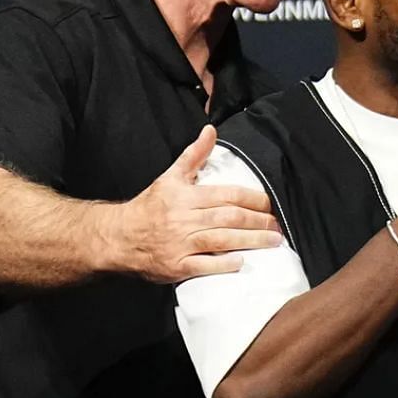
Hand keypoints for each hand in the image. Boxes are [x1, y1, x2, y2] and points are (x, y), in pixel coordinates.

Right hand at [105, 125, 281, 282]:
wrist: (117, 237)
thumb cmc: (150, 207)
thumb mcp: (170, 178)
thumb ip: (194, 156)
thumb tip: (211, 131)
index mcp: (186, 196)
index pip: (229, 195)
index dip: (254, 199)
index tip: (271, 203)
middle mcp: (184, 218)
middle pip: (230, 218)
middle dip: (259, 221)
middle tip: (279, 225)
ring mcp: (180, 243)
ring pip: (222, 240)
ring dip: (252, 241)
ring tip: (273, 241)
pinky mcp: (176, 266)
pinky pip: (204, 265)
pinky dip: (224, 263)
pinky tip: (242, 261)